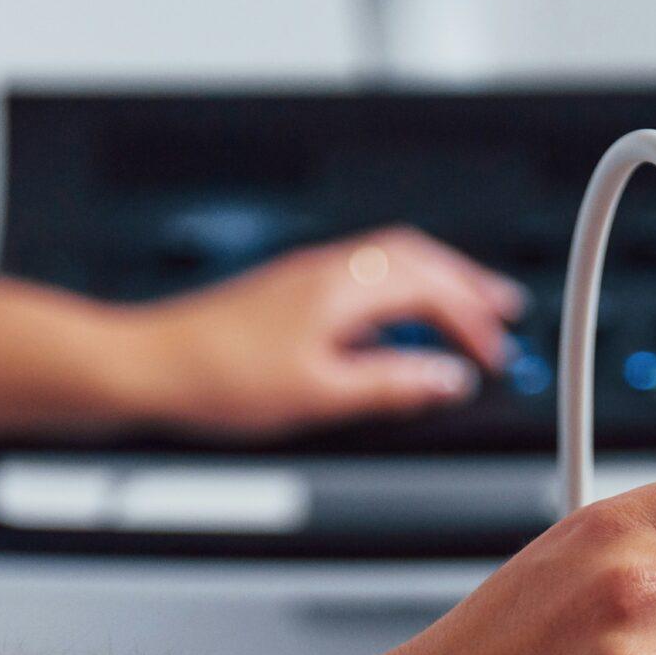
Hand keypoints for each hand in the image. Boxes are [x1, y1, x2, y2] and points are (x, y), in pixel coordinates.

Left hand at [106, 227, 527, 435]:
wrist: (149, 367)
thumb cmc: (219, 378)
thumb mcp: (320, 394)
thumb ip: (392, 385)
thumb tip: (447, 380)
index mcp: (343, 286)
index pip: (432, 291)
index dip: (475, 323)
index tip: (498, 358)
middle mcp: (327, 269)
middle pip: (419, 260)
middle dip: (468, 286)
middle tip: (507, 313)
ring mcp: (307, 277)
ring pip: (390, 262)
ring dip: (435, 284)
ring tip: (462, 316)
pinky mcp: (289, 292)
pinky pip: (363, 277)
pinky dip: (398, 295)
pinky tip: (394, 329)